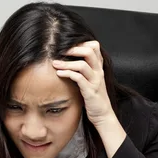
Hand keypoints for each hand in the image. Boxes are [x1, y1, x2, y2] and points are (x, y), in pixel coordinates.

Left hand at [52, 41, 125, 157]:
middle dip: (73, 48)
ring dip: (67, 63)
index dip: (81, 42)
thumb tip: (67, 59)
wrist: (102, 115)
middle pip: (90, 51)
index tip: (67, 44)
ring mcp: (95, 81)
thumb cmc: (93, 97)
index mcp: (98, 67)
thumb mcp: (90, 79)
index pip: (94, 46)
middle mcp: (98, 72)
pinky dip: (68, 74)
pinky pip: (79, 79)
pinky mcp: (90, 91)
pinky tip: (59, 74)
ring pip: (83, 65)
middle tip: (60, 50)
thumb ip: (83, 69)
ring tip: (55, 63)